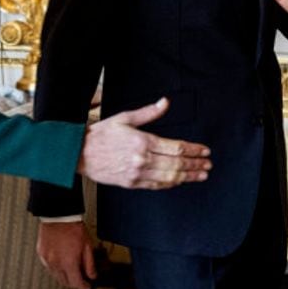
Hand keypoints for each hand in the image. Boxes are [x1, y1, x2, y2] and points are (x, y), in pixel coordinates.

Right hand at [37, 221, 95, 288]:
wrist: (58, 216)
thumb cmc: (73, 229)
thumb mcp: (87, 247)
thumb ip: (89, 264)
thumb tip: (92, 276)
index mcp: (69, 263)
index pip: (76, 283)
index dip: (83, 286)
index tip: (87, 286)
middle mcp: (56, 264)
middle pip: (65, 282)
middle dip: (74, 284)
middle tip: (81, 281)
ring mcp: (47, 260)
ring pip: (56, 276)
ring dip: (64, 277)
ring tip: (72, 272)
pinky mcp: (41, 254)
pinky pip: (49, 267)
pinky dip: (56, 269)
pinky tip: (62, 264)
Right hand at [78, 98, 211, 188]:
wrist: (79, 154)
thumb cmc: (101, 135)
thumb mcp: (124, 118)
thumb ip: (148, 113)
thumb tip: (165, 103)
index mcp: (142, 141)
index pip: (176, 147)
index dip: (193, 150)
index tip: (205, 150)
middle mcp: (142, 159)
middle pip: (177, 163)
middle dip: (195, 164)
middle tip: (208, 164)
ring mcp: (137, 173)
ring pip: (170, 177)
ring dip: (188, 176)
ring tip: (201, 175)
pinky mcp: (132, 183)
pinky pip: (157, 185)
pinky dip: (172, 184)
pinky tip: (181, 181)